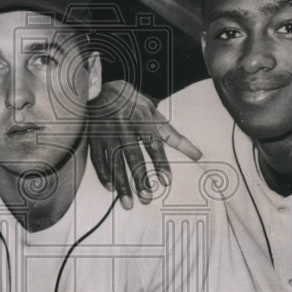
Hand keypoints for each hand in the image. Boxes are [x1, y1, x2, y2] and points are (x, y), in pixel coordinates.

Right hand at [88, 80, 201, 208]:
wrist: (100, 89)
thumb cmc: (132, 102)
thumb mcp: (154, 113)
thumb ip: (173, 135)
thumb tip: (197, 154)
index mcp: (142, 119)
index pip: (153, 144)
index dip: (160, 163)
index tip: (165, 181)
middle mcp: (124, 127)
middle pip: (133, 156)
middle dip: (140, 179)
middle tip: (147, 198)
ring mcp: (107, 133)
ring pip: (114, 161)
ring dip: (122, 183)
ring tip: (129, 202)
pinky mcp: (93, 137)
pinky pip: (98, 158)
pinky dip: (104, 174)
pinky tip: (110, 188)